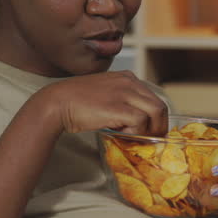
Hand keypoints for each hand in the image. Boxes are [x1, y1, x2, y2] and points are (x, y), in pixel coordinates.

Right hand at [35, 71, 168, 136]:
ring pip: (156, 112)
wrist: (57, 102)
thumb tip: (136, 122)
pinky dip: (136, 132)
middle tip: (151, 140)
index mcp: (127, 77)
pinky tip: (123, 134)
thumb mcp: (106, 94)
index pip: (154, 98)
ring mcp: (125, 93)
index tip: (151, 130)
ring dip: (150, 130)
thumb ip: (122, 101)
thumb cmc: (77, 102)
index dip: (156, 117)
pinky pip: (141, 122)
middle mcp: (129, 82)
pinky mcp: (119, 107)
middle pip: (160, 106)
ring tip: (137, 139)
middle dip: (159, 126)